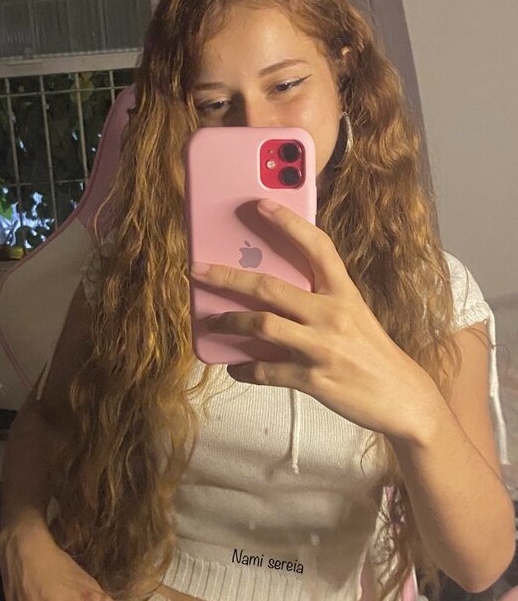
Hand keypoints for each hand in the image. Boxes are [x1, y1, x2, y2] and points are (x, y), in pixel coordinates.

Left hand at [190, 198, 436, 442]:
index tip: (260, 204)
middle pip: (270, 288)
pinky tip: (235, 368)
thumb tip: (272, 296)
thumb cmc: (372, 354)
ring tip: (211, 323)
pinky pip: (267, 371)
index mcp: (344, 294)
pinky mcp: (314, 379)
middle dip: (228, 277)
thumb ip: (320, 302)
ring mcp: (322, 348)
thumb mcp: (354, 317)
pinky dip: (246, 369)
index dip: (288, 223)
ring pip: (262, 326)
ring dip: (229, 323)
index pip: (317, 247)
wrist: (402, 396)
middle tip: (198, 271)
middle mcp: (332, 315)